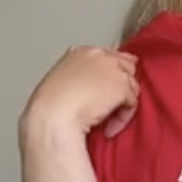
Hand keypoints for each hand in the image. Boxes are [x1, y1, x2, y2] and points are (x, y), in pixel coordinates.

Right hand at [19, 45, 139, 145]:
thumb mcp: (60, 84)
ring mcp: (112, 68)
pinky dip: (122, 119)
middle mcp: (98, 55)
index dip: (111, 76)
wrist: (53, 117)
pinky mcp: (122, 85)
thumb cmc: (49, 109)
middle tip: (111, 107)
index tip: (107, 93)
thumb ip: (79, 79)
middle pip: (125, 66)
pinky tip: (107, 128)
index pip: (107, 56)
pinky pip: (132, 103)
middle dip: (121, 86)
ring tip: (106, 121)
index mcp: (79, 53)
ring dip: (121, 105)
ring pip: (131, 86)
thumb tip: (93, 90)